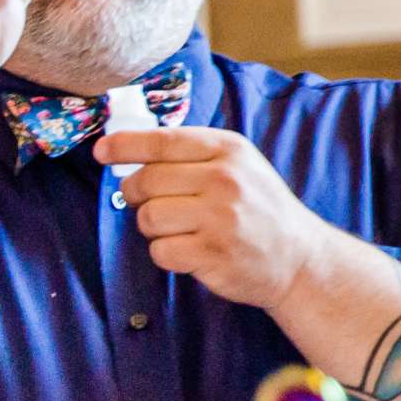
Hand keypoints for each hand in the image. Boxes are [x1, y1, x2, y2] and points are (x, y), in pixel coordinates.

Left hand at [98, 125, 327, 310]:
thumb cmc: (259, 209)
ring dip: (153, 227)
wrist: (299, 258)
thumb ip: (191, 154)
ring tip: (179, 229)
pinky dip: (166, 254)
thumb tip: (128, 150)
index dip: (125, 145)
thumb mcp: (237, 166)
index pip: (162, 141)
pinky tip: (190, 251)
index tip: (101, 151)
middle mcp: (225, 180)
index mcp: (228, 150)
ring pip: (149, 217)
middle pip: (147, 181)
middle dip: (136, 194)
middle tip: (151, 203)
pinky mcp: (214, 255)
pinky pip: (161, 251)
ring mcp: (221, 219)